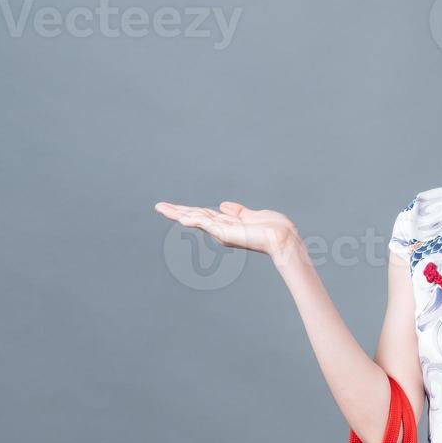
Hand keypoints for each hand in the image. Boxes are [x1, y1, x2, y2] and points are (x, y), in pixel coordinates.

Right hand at [153, 200, 299, 260]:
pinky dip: (193, 218)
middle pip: (195, 216)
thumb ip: (237, 212)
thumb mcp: (252, 215)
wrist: (283, 238)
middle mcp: (222, 229)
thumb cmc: (274, 228)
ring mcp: (222, 231)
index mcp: (228, 225)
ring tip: (161, 208)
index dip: (189, 210)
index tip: (174, 207)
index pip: (204, 215)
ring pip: (195, 218)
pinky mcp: (225, 232)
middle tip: (158, 206)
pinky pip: (205, 223)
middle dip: (176, 211)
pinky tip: (180, 216)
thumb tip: (223, 205)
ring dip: (178, 213)